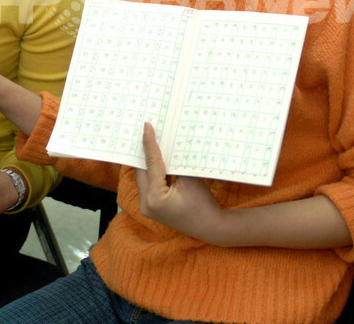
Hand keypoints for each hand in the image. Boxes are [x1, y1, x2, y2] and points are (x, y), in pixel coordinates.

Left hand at [135, 122, 222, 242]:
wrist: (211, 227)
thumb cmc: (203, 204)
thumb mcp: (189, 179)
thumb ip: (174, 163)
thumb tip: (165, 146)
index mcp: (154, 198)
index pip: (150, 164)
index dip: (149, 144)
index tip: (146, 127)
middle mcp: (145, 204)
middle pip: (141, 171)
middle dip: (145, 151)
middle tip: (146, 131)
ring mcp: (147, 207)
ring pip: (143, 177)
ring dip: (148, 161)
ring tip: (149, 141)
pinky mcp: (152, 207)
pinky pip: (148, 184)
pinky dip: (152, 171)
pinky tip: (156, 158)